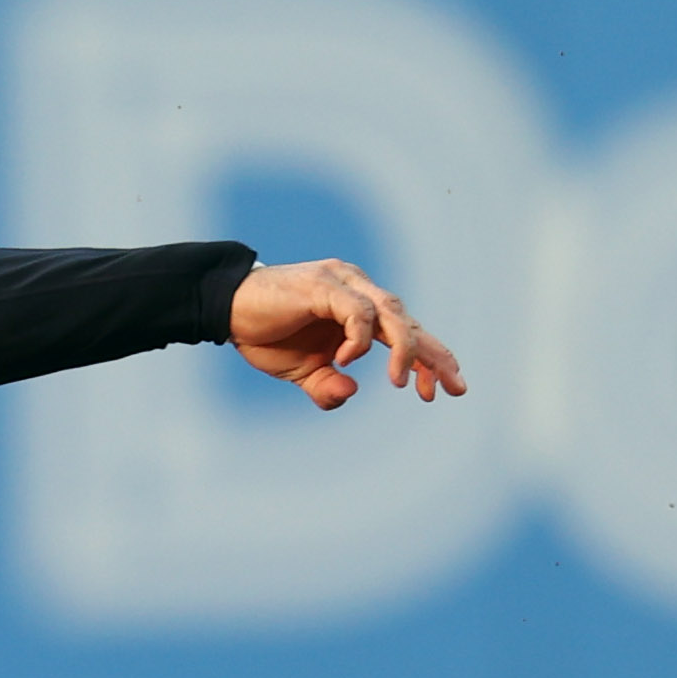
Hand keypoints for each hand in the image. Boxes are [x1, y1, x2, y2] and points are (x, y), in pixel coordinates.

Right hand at [229, 259, 463, 408]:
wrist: (226, 309)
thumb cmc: (265, 334)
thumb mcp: (302, 372)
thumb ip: (327, 387)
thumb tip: (349, 394)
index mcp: (359, 309)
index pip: (405, 332)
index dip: (430, 359)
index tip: (446, 389)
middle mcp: (358, 290)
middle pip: (408, 321)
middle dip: (433, 355)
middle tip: (450, 387)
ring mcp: (342, 284)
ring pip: (392, 312)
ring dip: (403, 349)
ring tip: (399, 383)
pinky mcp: (323, 285)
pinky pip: (358, 311)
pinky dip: (360, 338)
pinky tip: (347, 359)